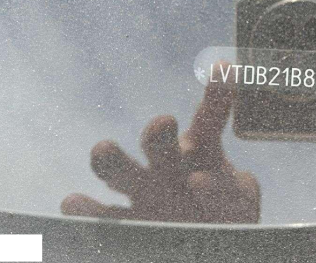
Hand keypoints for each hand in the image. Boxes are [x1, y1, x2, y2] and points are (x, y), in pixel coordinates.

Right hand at [61, 63, 259, 222]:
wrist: (202, 248)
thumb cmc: (225, 217)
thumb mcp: (239, 203)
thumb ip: (231, 192)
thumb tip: (200, 180)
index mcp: (202, 150)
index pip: (209, 119)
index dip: (217, 95)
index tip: (223, 70)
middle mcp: (168, 163)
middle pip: (158, 142)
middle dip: (159, 132)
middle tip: (164, 124)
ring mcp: (142, 190)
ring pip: (121, 170)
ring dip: (112, 158)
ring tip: (103, 149)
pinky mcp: (124, 223)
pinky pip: (102, 216)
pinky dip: (86, 210)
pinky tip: (75, 204)